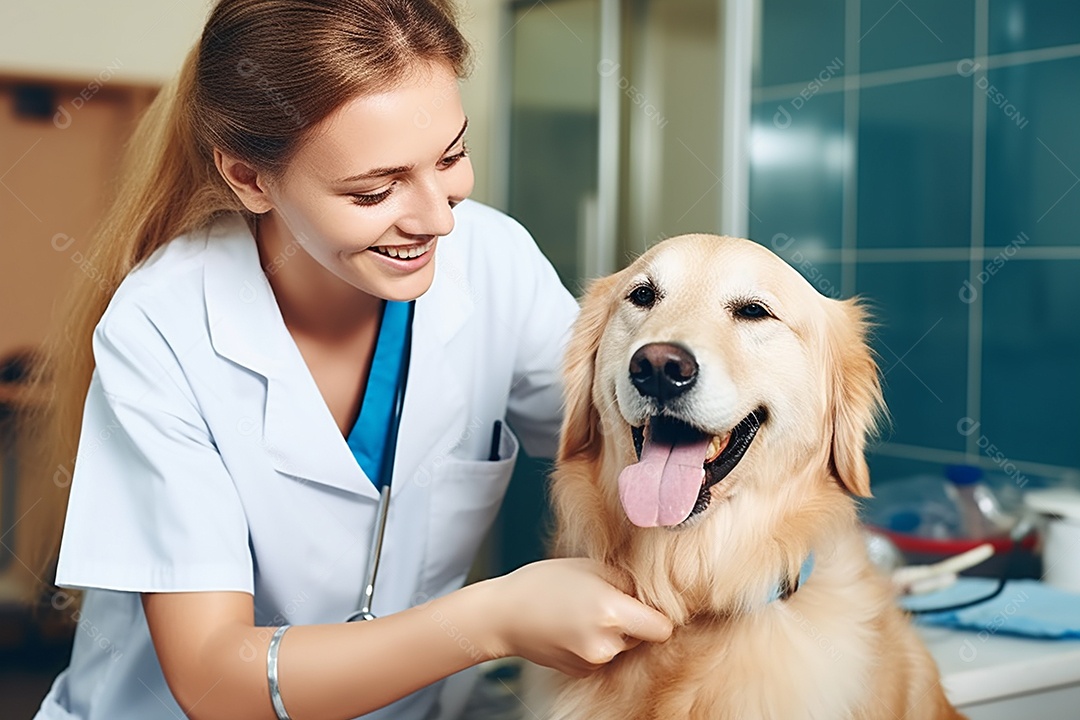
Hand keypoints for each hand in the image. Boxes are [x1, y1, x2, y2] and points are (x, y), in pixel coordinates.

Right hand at [482, 558, 672, 676]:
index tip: (647, 603)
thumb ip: (626, 582)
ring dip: (614, 632)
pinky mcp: (580, 672)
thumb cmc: (543, 583)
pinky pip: (603, 656)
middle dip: (633, 620)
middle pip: (643, 637)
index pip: (663, 628)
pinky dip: (596, 644)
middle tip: (605, 598)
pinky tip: (573, 627)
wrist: (502, 615)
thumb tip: (651, 594)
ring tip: (584, 611)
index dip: (658, 615)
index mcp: (611, 613)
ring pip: (622, 646)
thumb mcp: (590, 567)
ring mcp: (592, 662)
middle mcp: (606, 644)